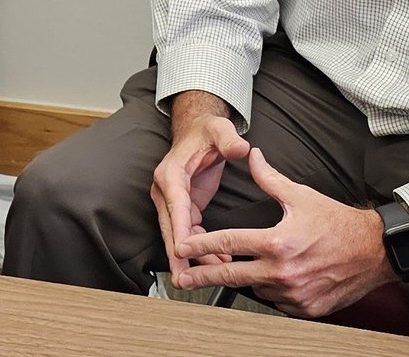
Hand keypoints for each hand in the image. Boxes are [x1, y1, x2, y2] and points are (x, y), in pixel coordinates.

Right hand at [151, 91, 250, 277]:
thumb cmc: (207, 131)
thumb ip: (229, 139)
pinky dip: (200, 247)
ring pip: (178, 234)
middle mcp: (166, 188)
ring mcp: (171, 198)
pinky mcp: (181, 205)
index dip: (179, 232)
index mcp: (171, 173)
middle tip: (184, 280)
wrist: (197, 129)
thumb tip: (242, 148)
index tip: (183, 254)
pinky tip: (218, 259)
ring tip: (212, 273)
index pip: (175, 208)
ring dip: (192, 255)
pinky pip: (188, 232)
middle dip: (177, 255)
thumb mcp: (220, 130)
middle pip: (170, 227)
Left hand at [171, 148, 396, 316]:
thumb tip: (250, 155)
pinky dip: (268, 289)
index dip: (201, 245)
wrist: (374, 252)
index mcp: (277, 242)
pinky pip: (276, 302)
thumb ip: (269, 178)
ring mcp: (295, 295)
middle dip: (203, 275)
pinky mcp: (306, 309)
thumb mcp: (300, 195)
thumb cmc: (337, 222)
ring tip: (236, 267)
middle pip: (232, 275)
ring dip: (244, 279)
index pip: (229, 243)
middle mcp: (283, 272)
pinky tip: (269, 277)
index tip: (181, 247)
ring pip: (254, 288)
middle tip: (182, 278)